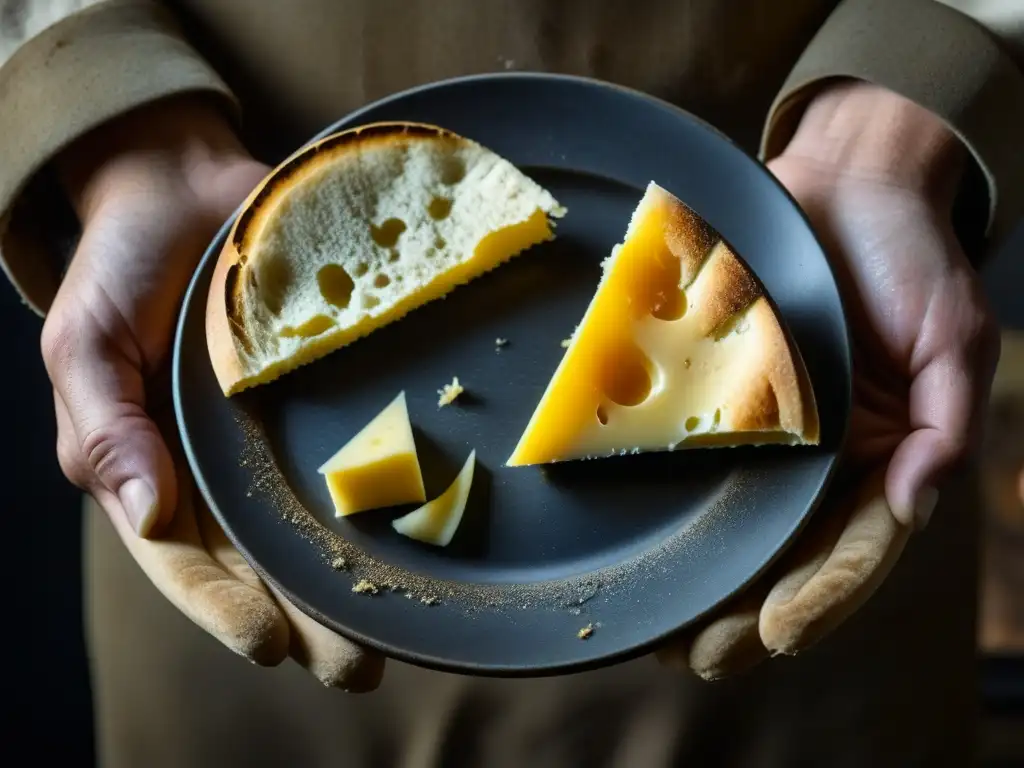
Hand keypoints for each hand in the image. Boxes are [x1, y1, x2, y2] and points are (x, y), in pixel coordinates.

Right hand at [42, 96, 382, 689]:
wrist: (184, 187)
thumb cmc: (121, 268)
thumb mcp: (83, 346)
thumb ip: (102, 432)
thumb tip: (146, 513)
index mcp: (156, 469)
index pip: (188, 557)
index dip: (225, 606)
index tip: (271, 643)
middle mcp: (223, 465)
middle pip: (266, 558)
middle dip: (309, 617)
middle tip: (358, 667)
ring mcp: (278, 430)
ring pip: (318, 517)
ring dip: (356, 574)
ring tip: (400, 628)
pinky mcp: (327, 388)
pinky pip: (359, 441)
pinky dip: (390, 486)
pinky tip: (428, 525)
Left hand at [660, 82, 999, 677]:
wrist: (846, 180)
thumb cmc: (909, 257)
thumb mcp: (953, 339)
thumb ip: (944, 424)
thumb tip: (915, 498)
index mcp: (880, 456)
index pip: (853, 548)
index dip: (820, 597)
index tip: (778, 634)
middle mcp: (819, 458)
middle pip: (782, 554)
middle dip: (743, 613)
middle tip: (698, 657)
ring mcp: (767, 431)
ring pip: (732, 521)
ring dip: (700, 581)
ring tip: (661, 635)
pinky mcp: (717, 391)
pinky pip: (692, 451)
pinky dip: (669, 499)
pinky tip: (639, 540)